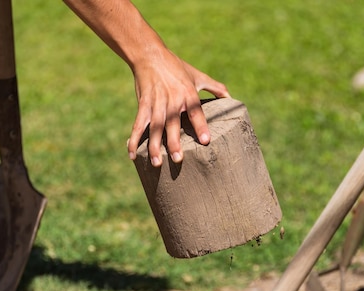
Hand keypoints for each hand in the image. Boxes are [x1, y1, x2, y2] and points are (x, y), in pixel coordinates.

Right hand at [127, 50, 229, 166]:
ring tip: (157, 162)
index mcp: (188, 93)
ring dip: (154, 146)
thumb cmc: (177, 67)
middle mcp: (172, 100)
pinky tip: (132, 154)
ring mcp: (156, 104)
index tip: (205, 141)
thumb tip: (231, 98)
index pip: (196, 112)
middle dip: (174, 142)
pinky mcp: (143, 105)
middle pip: (173, 124)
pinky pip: (138, 125)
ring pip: (155, 128)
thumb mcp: (198, 75)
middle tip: (178, 159)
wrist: (150, 55)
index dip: (201, 126)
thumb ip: (216, 88)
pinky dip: (134, 139)